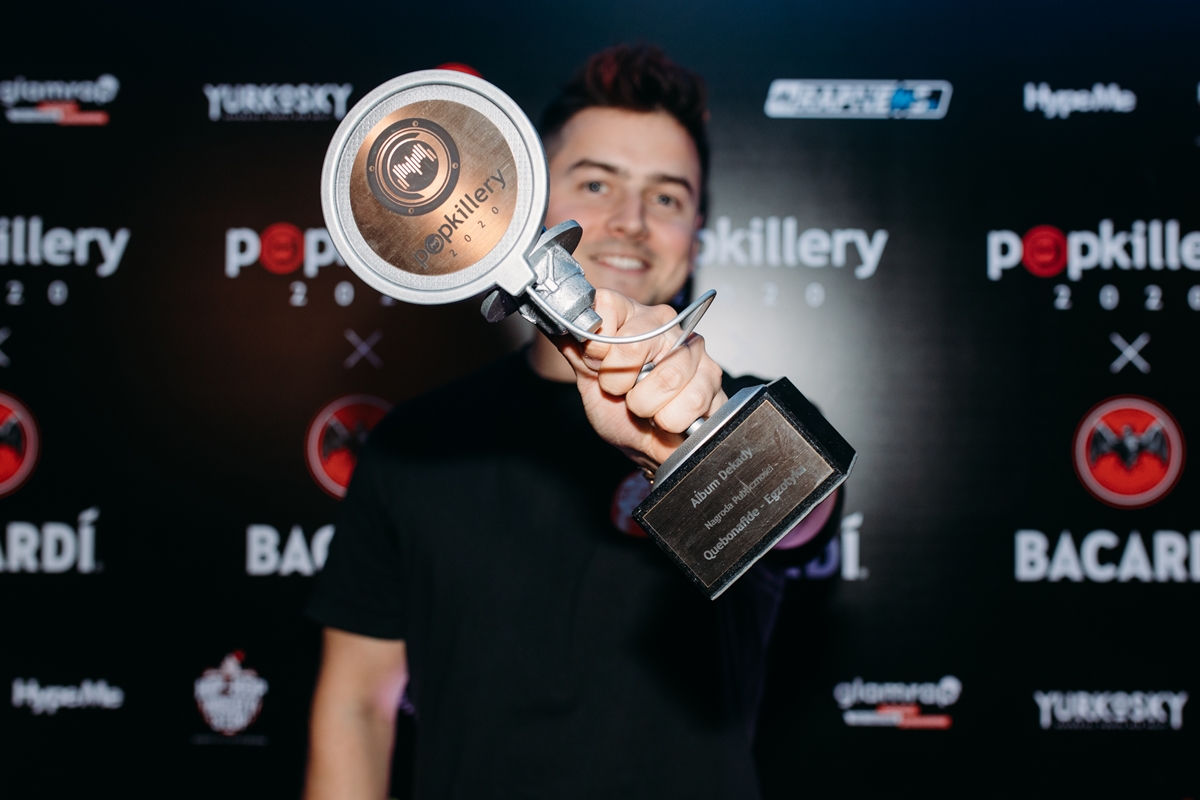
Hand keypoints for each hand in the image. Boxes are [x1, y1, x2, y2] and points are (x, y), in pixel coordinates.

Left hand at [554, 288, 727, 470]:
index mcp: (632, 315)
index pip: (606, 305)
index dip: (596, 344)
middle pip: (635, 344)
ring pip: (665, 377)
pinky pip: (690, 400)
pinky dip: (671, 420)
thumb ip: (571, 343)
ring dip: (647, 406)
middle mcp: (666, 324)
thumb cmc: (620, 411)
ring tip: (648, 408)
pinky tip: (670, 417)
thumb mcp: (588, 376)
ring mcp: (695, 350)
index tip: (597, 365)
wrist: (647, 449)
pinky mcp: (714, 379)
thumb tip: (546, 312)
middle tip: (624, 393)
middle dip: (620, 382)